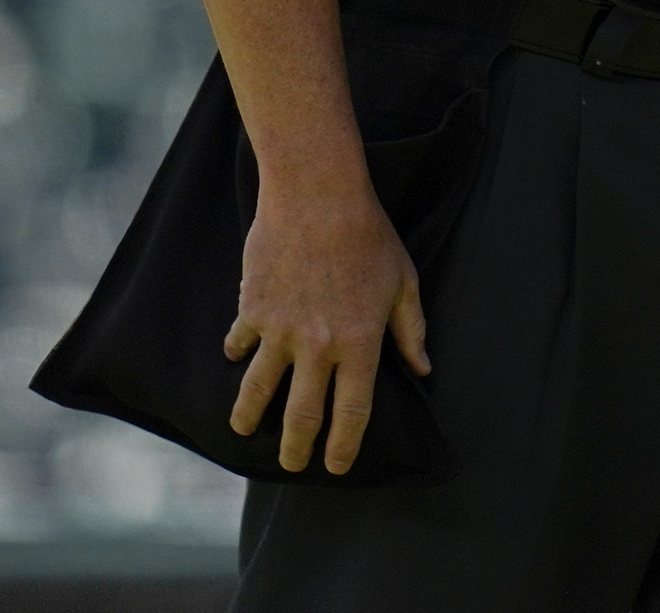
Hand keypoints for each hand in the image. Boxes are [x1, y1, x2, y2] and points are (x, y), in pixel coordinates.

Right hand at [225, 174, 427, 474]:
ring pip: (259, 390)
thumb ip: (411, 330)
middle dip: (296, 449)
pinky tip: (237, 360)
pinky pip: (241, 343)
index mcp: (360, 344)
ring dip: (250, 416)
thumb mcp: (403, 282)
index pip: (351, 413)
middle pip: (302, 415)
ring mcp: (280, 330)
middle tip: (292, 464)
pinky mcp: (253, 309)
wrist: (317, 194)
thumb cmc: (369, 235)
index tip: (336, 466)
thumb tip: (422, 369)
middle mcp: (318, 346)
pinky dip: (238, 354)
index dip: (343, 447)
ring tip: (244, 430)